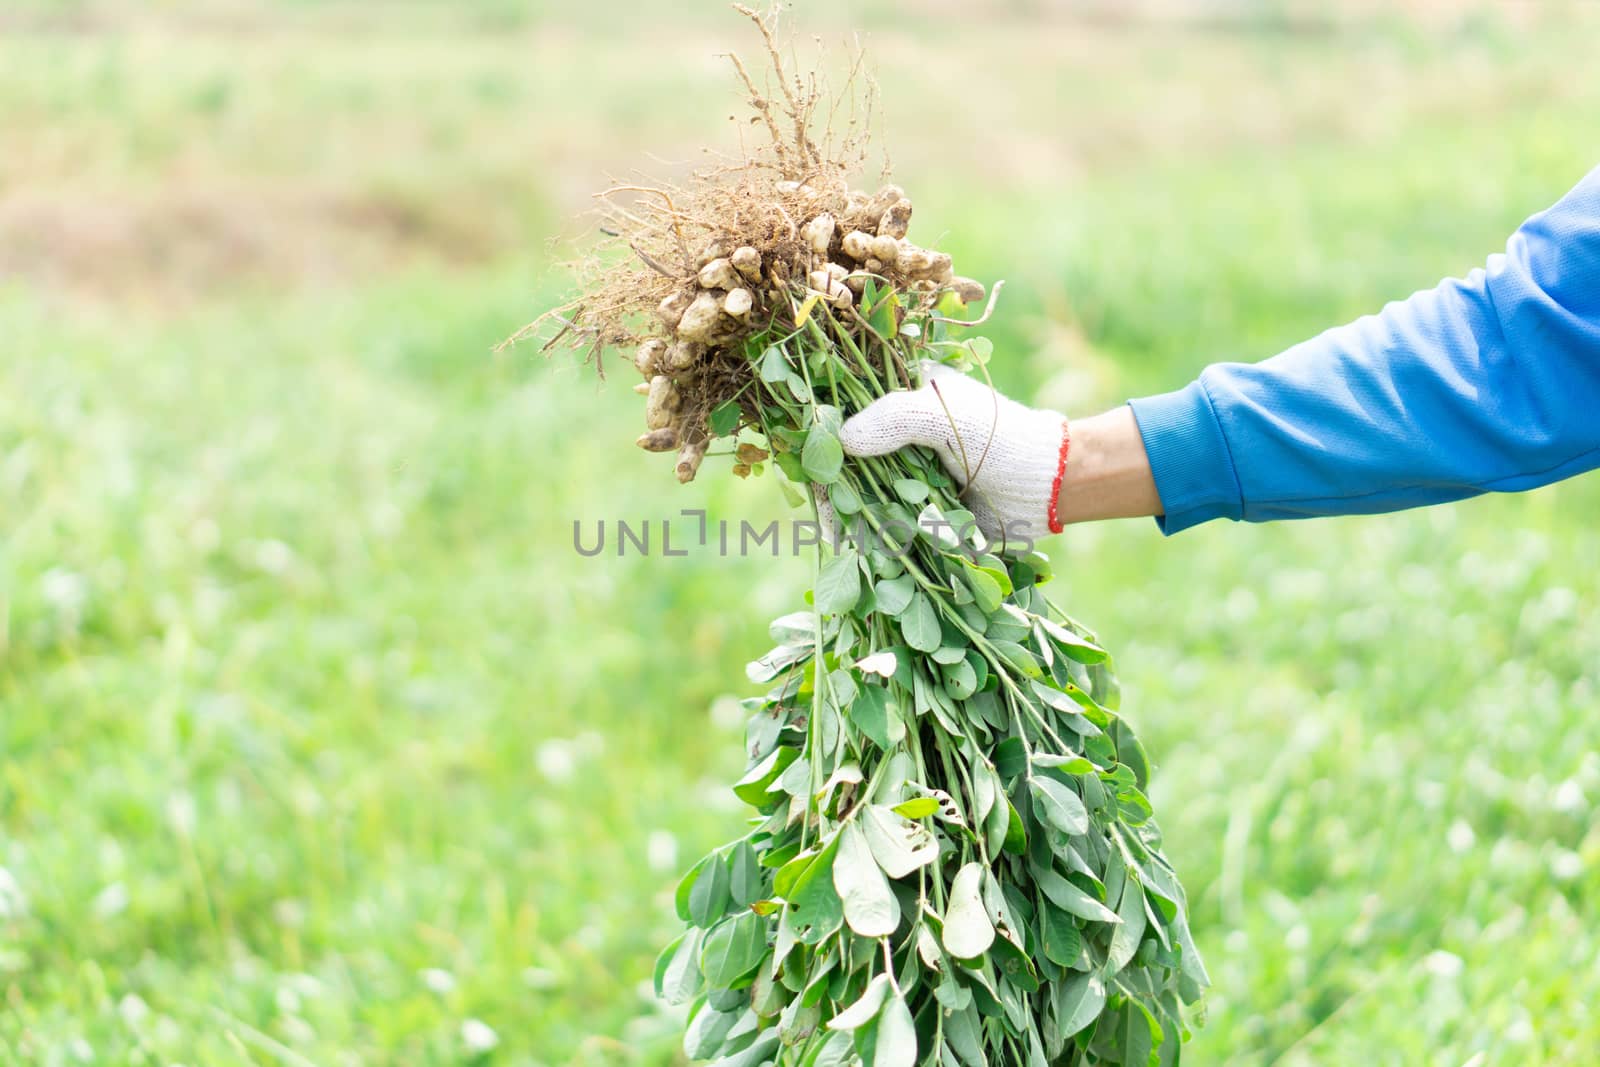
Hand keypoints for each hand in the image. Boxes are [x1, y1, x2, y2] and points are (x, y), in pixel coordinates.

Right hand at [838, 361, 1068, 543]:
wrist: (1048, 487)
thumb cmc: (1003, 438)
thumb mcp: (946, 416)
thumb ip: (894, 419)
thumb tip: (842, 439)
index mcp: (901, 397)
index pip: (845, 409)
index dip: (821, 431)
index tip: (808, 454)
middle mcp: (897, 435)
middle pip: (844, 456)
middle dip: (829, 481)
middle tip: (819, 503)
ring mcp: (904, 474)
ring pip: (857, 493)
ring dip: (845, 513)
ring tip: (835, 531)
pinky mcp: (914, 511)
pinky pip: (880, 522)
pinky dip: (867, 536)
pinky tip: (855, 548)